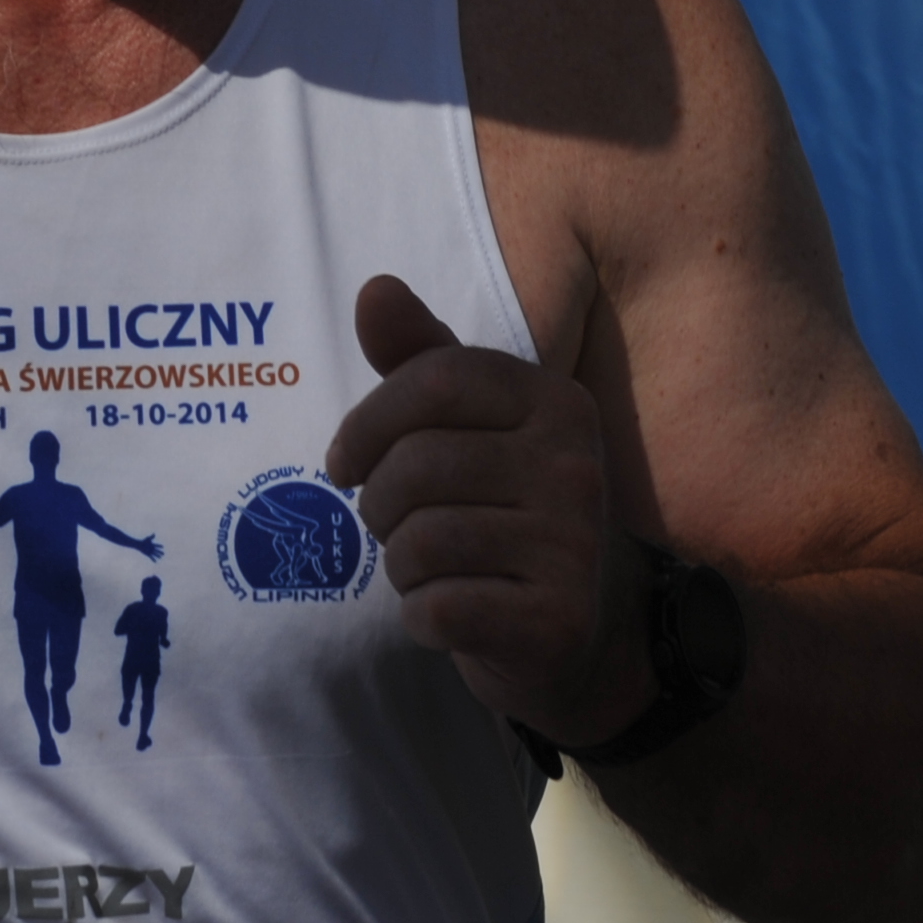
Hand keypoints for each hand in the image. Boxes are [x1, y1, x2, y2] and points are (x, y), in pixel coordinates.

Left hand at [138, 535, 164, 560]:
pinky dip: (153, 559)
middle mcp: (152, 549)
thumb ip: (151, 537)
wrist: (139, 545)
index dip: (160, 546)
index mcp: (152, 545)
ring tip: (160, 557)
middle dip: (160, 552)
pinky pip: (151, 557)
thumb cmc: (143, 541)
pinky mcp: (148, 554)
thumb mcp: (148, 539)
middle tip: (163, 554)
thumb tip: (154, 534)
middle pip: (157, 551)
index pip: (157, 545)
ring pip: (155, 554)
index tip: (162, 546)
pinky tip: (155, 562)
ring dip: (158, 556)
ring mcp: (150, 552)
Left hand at [324, 275, 647, 742]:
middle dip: (379, 503)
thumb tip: (375, 289)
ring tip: (429, 568)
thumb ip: (421, 360)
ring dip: (401, 564)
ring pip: (422, 540)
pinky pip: (439, 607)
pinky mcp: (557, 622)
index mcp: (558, 403)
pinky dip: (421, 616)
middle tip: (393, 525)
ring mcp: (574, 547)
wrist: (572, 634)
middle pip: (418, 463)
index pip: (436, 379)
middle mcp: (578, 466)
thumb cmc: (502, 513)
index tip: (345, 462)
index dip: (367, 421)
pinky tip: (449, 612)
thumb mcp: (468, 428)